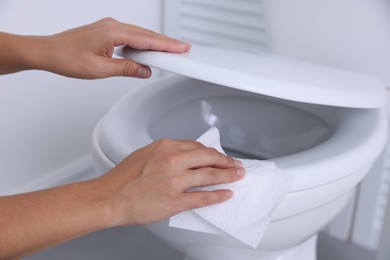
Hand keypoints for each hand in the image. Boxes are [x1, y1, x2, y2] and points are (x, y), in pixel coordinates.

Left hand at [21, 18, 190, 78]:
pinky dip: (142, 42)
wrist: (48, 52)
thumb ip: (126, 69)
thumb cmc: (67, 58)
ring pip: (139, 34)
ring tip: (169, 51)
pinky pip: (130, 36)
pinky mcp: (106, 32)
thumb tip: (144, 70)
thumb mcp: (101, 69)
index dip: (167, 45)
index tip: (181, 48)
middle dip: (166, 42)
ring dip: (155, 43)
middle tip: (183, 49)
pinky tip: (147, 50)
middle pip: (147, 34)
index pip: (147, 39)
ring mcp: (109, 27)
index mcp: (113, 32)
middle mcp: (113, 26)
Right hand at [99, 139, 244, 225]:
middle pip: (209, 157)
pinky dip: (218, 195)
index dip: (213, 152)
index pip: (198, 146)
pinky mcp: (175, 200)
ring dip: (228, 176)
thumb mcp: (145, 154)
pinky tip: (226, 194)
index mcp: (165, 146)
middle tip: (236, 164)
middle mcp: (172, 160)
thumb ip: (167, 153)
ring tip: (237, 176)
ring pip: (210, 175)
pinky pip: (203, 197)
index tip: (219, 156)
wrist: (109, 197)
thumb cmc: (123, 178)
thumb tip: (185, 156)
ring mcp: (175, 181)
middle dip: (226, 161)